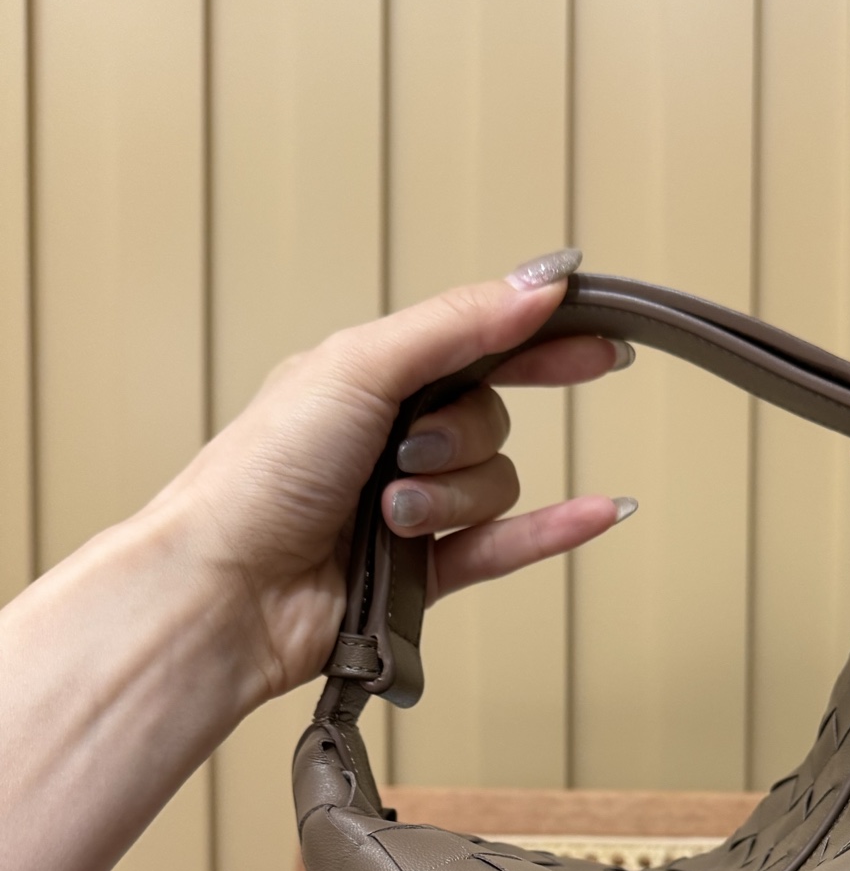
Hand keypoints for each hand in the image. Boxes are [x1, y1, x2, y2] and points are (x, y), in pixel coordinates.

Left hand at [157, 251, 628, 706]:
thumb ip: (456, 324)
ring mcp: (410, 507)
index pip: (477, 342)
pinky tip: (602, 511)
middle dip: (459, 435)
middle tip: (410, 451)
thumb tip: (539, 284)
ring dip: (451, 498)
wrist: (227, 586)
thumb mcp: (357, 368)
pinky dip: (554, 530)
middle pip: (488, 417)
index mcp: (366, 378)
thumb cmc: (259, 475)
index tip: (600, 338)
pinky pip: (510, 545)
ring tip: (389, 517)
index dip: (540, 338)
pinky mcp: (425, 573)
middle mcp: (389, 439)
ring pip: (492, 484)